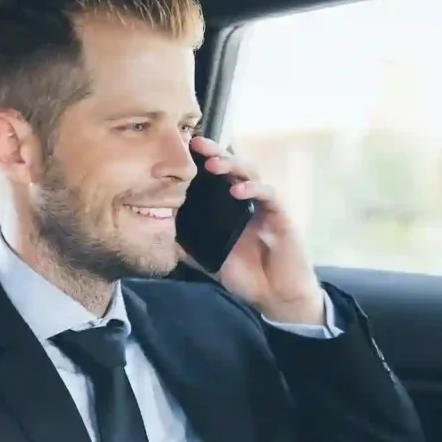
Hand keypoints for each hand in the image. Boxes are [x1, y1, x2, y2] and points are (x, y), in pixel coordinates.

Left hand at [188, 136, 325, 325]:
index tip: (181, 151)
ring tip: (212, 165)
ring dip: (231, 165)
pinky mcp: (281, 216)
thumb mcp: (210, 259)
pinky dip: (252, 189)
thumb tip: (161, 236)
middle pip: (232, 166)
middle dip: (214, 152)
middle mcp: (248, 200)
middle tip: (195, 144)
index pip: (216, 176)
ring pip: (250, 173)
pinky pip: (268, 194)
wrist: (276, 297)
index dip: (201, 161)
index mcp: (230, 207)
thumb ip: (190, 246)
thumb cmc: (247, 277)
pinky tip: (237, 191)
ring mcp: (265, 206)